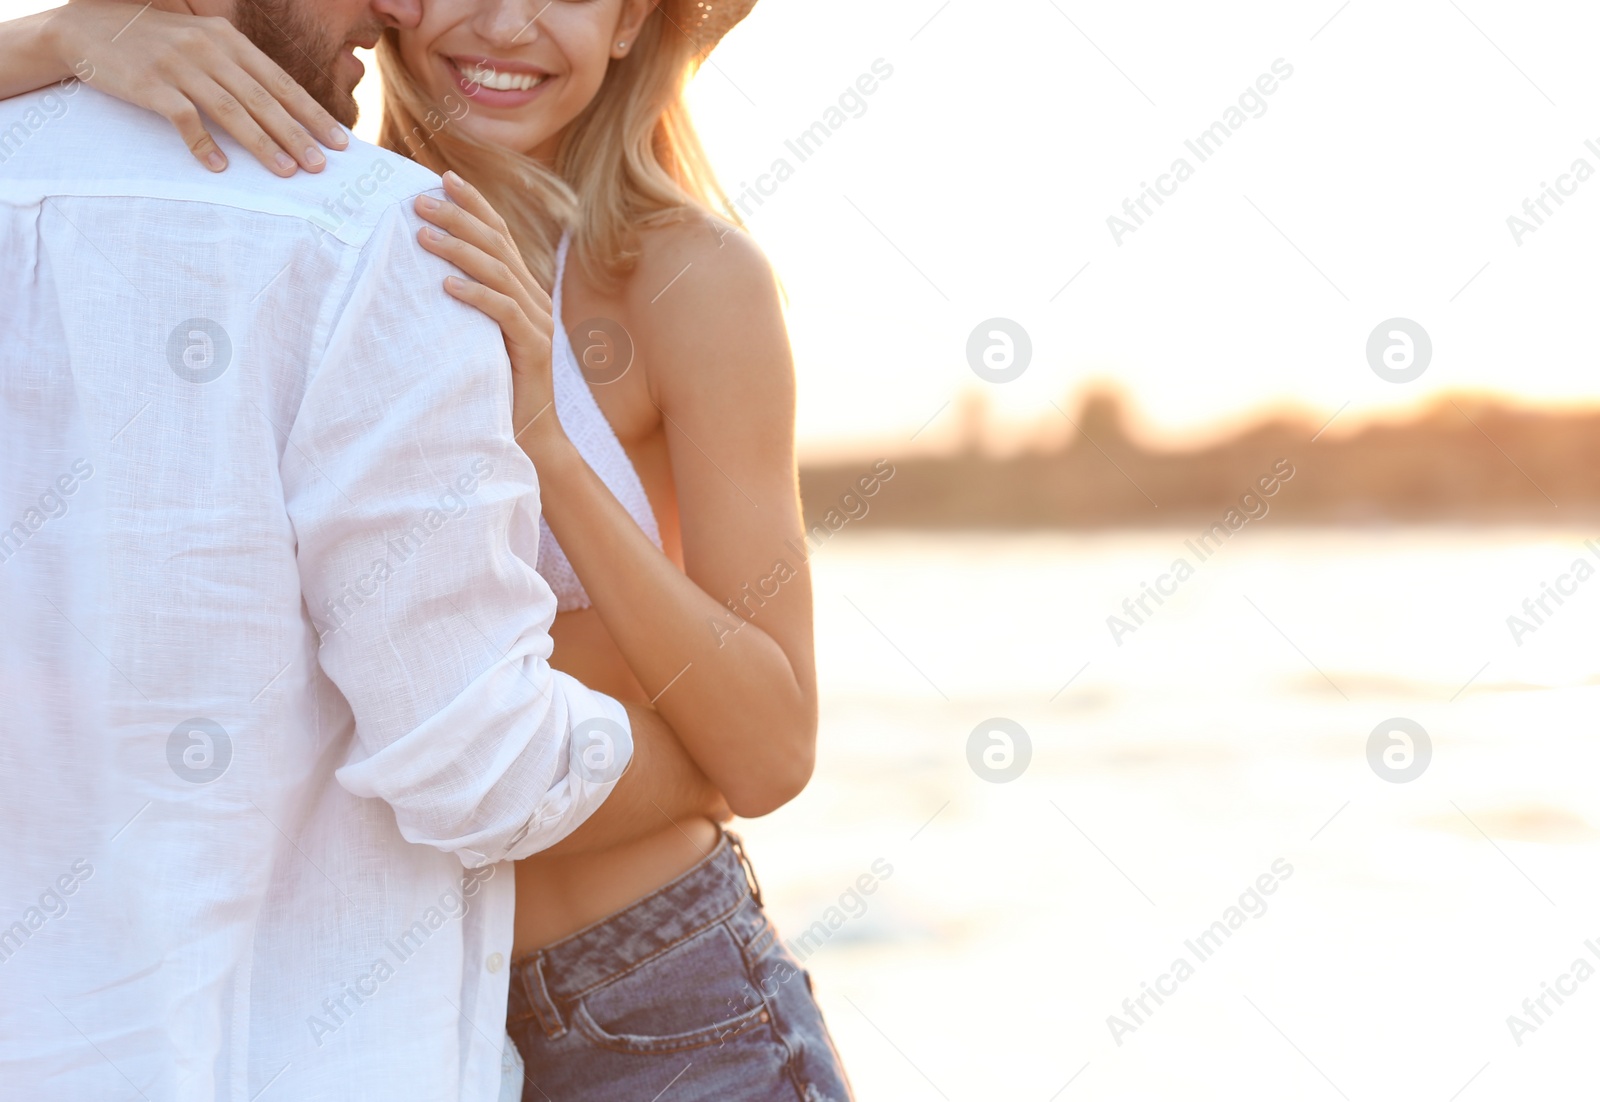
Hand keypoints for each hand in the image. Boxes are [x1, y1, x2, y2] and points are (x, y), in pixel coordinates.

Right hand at [47, 0, 345, 174]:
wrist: (84, 27)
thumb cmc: (152, 40)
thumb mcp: (200, 40)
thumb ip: (237, 67)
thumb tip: (283, 107)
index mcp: (226, 37)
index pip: (279, 81)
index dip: (311, 113)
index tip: (339, 142)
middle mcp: (206, 47)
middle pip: (262, 98)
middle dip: (297, 134)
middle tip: (322, 166)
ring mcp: (178, 64)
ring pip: (231, 109)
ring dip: (262, 144)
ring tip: (287, 172)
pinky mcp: (149, 83)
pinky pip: (183, 117)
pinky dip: (202, 143)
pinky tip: (220, 168)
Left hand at [415, 172, 562, 455]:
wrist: (531, 435)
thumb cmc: (497, 387)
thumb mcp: (479, 336)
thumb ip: (469, 304)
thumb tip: (428, 272)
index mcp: (524, 291)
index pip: (499, 235)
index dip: (474, 204)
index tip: (442, 178)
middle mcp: (535, 299)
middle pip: (497, 245)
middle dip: (458, 218)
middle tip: (419, 202)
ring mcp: (538, 323)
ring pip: (497, 273)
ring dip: (458, 250)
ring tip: (422, 236)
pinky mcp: (533, 348)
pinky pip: (502, 312)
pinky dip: (475, 295)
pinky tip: (446, 284)